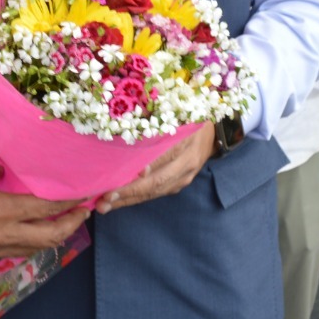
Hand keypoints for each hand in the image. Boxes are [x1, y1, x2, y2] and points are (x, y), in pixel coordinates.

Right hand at [0, 153, 89, 261]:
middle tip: (85, 211)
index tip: (86, 193)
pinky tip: (31, 231)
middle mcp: (3, 234)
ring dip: (54, 235)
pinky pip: (17, 251)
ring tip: (63, 222)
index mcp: (0, 211)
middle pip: (50, 236)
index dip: (69, 201)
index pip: (46, 208)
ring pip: (35, 247)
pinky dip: (32, 242)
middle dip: (72, 224)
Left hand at [96, 123, 213, 213]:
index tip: (126, 175)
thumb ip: (156, 120)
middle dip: (130, 192)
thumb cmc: (187, 116)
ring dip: (129, 199)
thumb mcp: (175, 113)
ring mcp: (185, 176)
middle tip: (105, 199)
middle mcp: (187, 162)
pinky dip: (138, 198)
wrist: (213, 133)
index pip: (164, 156)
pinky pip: (158, 193)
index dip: (147, 167)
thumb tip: (127, 122)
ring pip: (156, 191)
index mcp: (185, 141)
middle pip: (158, 181)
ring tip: (105, 205)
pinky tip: (120, 201)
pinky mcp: (181, 183)